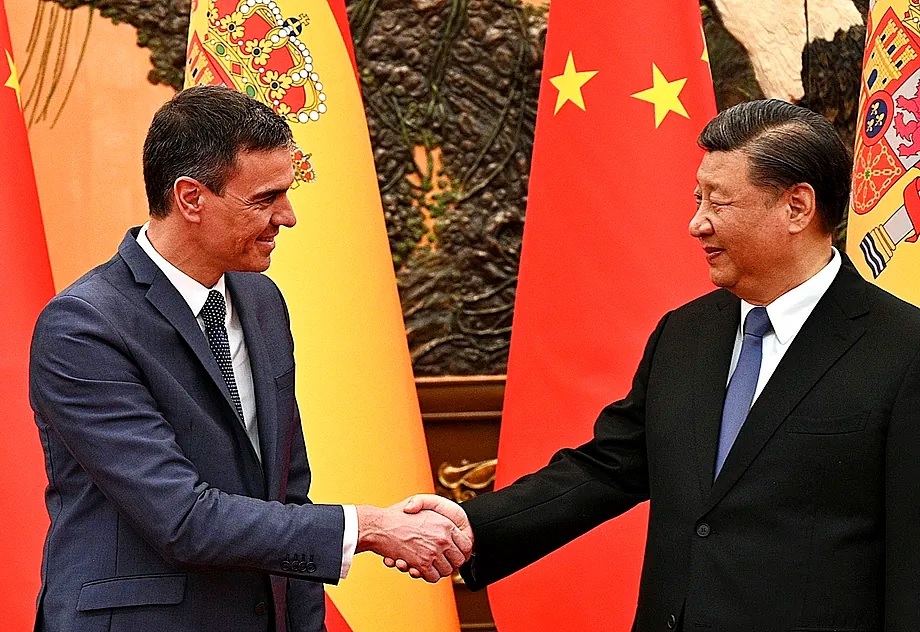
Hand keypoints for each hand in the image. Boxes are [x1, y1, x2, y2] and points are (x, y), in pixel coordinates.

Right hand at [356, 500, 472, 582]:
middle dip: (451, 562)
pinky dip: (428, 576)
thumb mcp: (422, 505)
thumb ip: (438, 513)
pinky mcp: (422, 563)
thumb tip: (449, 527)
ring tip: (430, 565)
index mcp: (446, 524)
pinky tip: (421, 568)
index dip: (461, 551)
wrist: (380, 526)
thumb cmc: (397, 515)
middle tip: (442, 561)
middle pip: (459, 560)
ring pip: (447, 571)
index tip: (454, 553)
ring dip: (439, 570)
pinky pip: (433, 577)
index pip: (467, 544)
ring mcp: (433, 552)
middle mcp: (443, 538)